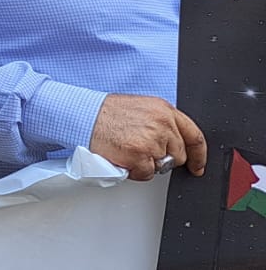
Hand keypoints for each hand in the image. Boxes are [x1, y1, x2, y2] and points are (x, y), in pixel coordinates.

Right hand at [90, 93, 205, 180]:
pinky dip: (134, 171)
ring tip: (128, 150)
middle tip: (142, 151)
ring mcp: (152, 140)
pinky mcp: (140, 156)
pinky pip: (146, 174)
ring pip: (161, 166)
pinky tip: (122, 157)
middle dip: (162, 158)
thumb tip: (171, 141)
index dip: (198, 155)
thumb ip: (160, 122)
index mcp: (164, 110)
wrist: (82, 115)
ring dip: (146, 164)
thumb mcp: (140, 108)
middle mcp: (162, 124)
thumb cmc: (104, 113)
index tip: (197, 166)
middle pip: (178, 155)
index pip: (194, 136)